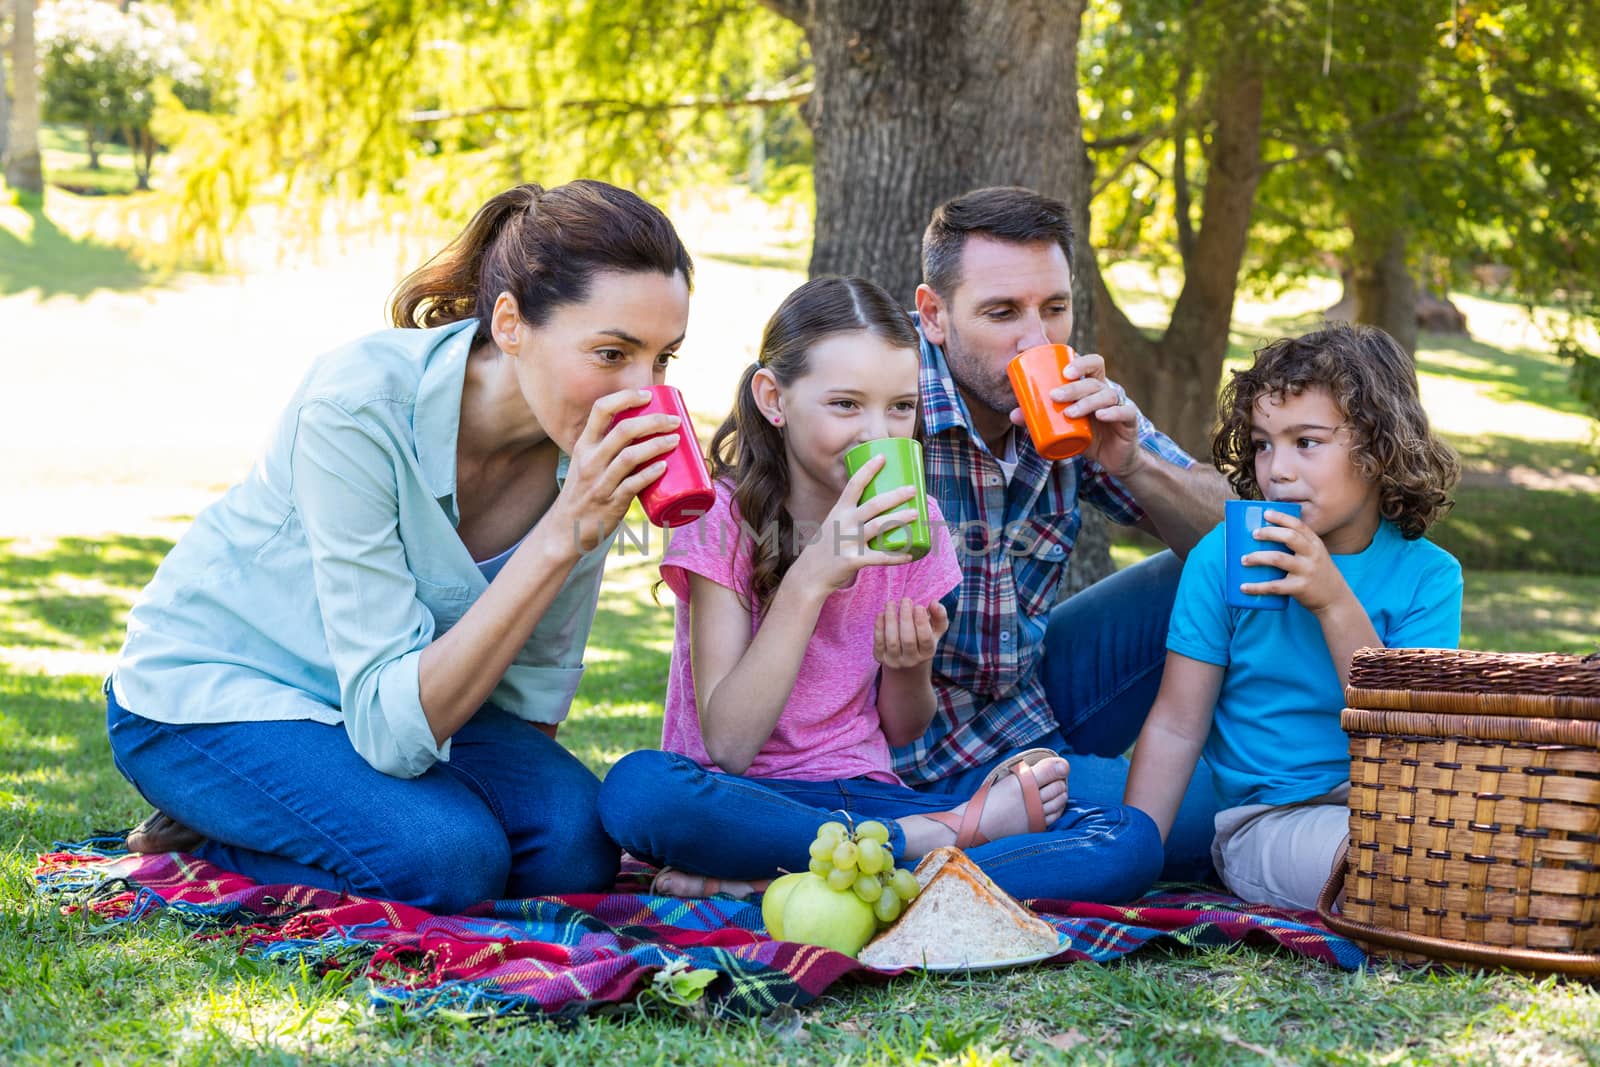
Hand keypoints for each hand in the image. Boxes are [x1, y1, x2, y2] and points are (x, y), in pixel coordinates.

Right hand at [545, 388, 680, 551]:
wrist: (565, 530)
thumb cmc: (584, 491)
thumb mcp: (586, 464)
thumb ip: (607, 448)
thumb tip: (643, 431)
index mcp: (583, 445)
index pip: (600, 409)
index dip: (625, 397)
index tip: (648, 396)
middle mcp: (589, 460)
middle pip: (624, 430)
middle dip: (653, 421)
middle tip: (674, 421)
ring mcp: (599, 483)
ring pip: (630, 456)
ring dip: (656, 445)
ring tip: (675, 440)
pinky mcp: (610, 503)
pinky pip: (633, 485)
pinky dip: (649, 474)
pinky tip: (664, 467)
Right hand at [788, 455, 918, 594]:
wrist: (809, 574)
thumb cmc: (827, 546)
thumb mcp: (834, 523)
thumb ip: (853, 514)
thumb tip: (880, 504)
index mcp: (839, 510)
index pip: (854, 484)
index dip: (868, 469)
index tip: (882, 456)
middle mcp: (844, 523)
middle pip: (873, 504)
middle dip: (895, 495)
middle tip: (912, 489)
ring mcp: (848, 541)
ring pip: (878, 527)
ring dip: (899, 519)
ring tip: (916, 513)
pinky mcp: (853, 560)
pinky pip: (879, 557)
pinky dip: (896, 556)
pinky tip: (910, 554)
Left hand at [874, 597, 949, 669]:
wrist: (906, 662)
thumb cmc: (923, 639)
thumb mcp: (936, 629)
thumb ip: (939, 616)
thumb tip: (934, 603)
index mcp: (927, 652)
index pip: (925, 639)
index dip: (922, 622)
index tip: (919, 606)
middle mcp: (911, 659)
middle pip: (908, 639)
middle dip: (906, 617)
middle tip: (906, 600)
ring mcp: (894, 660)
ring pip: (892, 640)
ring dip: (890, 619)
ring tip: (891, 603)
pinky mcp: (880, 657)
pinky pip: (879, 642)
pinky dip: (879, 626)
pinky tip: (881, 613)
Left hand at [1008, 350, 1140, 477]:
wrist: (1112, 459)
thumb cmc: (1086, 437)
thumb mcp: (1063, 428)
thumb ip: (1040, 420)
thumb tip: (1013, 415)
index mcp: (1093, 386)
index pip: (1092, 364)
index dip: (1080, 363)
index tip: (1062, 371)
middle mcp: (1108, 391)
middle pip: (1094, 380)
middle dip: (1073, 386)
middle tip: (1054, 396)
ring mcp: (1120, 404)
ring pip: (1107, 395)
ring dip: (1086, 402)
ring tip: (1069, 413)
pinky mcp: (1130, 421)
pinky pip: (1125, 412)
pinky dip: (1113, 412)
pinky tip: (1101, 415)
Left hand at [1240, 508, 1354, 615]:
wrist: (1335, 599)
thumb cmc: (1317, 573)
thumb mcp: (1315, 555)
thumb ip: (1298, 545)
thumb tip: (1265, 536)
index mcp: (1315, 544)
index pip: (1298, 525)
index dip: (1281, 518)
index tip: (1266, 513)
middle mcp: (1312, 555)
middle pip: (1289, 537)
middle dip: (1269, 533)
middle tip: (1253, 534)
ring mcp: (1306, 571)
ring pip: (1278, 559)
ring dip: (1258, 557)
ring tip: (1243, 559)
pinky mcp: (1299, 588)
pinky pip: (1274, 586)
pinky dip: (1257, 587)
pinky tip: (1244, 587)